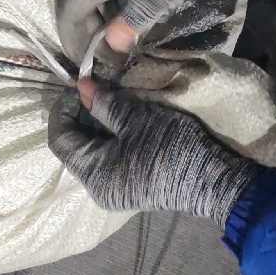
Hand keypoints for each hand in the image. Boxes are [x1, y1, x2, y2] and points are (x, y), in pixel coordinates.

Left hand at [49, 78, 260, 228]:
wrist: (215, 180)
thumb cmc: (171, 148)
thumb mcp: (136, 119)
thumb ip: (104, 103)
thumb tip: (80, 87)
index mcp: (93, 174)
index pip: (60, 139)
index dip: (63, 108)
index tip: (79, 85)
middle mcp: (98, 188)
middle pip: (74, 146)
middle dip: (80, 114)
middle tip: (94, 87)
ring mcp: (115, 189)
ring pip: (92, 151)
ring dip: (96, 124)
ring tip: (108, 98)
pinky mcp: (130, 185)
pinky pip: (108, 157)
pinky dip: (109, 136)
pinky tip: (120, 117)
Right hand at [57, 0, 223, 64]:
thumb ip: (130, 24)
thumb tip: (114, 46)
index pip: (69, 14)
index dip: (75, 42)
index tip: (86, 65)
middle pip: (75, 3)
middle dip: (86, 33)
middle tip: (105, 56)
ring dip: (96, 17)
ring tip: (112, 40)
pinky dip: (104, 1)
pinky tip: (119, 14)